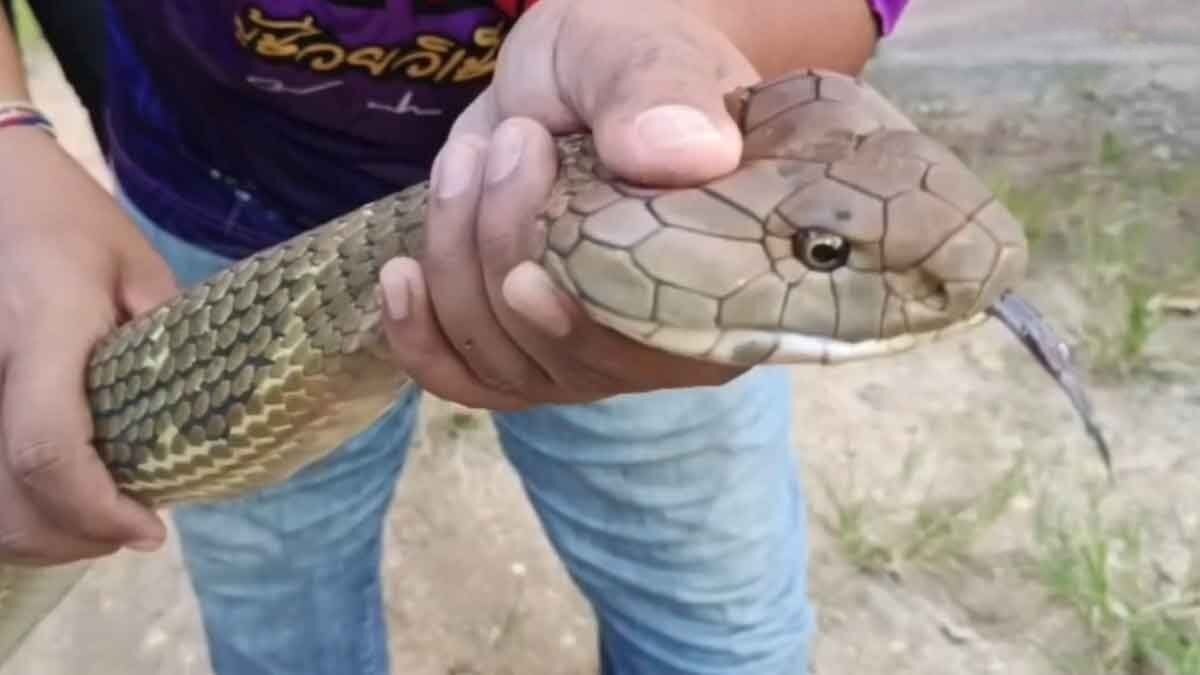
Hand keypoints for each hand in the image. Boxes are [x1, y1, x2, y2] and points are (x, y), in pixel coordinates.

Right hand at [0, 127, 176, 564]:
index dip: (98, 510)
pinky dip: (10, 514)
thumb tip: (198, 423)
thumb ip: (162, 344)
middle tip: (134, 529)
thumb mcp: (138, 269)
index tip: (152, 528)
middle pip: (9, 499)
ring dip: (41, 536)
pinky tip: (53, 502)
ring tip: (98, 519)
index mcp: (44, 329)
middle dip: (78, 537)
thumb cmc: (68, 220)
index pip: (48, 451)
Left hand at [380, 0, 762, 409]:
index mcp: (730, 279)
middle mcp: (666, 340)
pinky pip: (466, 378)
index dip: (589, 330)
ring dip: (459, 256)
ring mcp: (592, 351)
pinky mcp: (527, 345)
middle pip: (568, 357)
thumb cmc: (631, 56)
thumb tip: (692, 153)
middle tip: (515, 139)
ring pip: (504, 359)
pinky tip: (400, 277)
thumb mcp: (645, 50)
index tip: (525, 275)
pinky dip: (419, 336)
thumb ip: (663, 94)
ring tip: (472, 158)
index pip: (663, 349)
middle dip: (509, 249)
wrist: (580, 72)